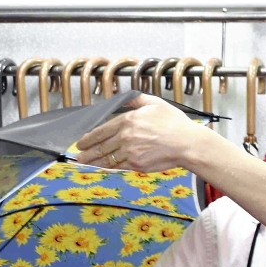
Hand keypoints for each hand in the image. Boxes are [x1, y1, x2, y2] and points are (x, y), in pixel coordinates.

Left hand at [76, 94, 204, 171]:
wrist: (186, 144)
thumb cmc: (174, 124)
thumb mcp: (155, 103)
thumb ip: (136, 100)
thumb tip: (124, 99)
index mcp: (128, 120)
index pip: (102, 129)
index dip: (89, 137)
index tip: (81, 142)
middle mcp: (126, 136)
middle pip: (101, 146)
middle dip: (87, 152)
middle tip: (78, 155)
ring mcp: (130, 152)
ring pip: (107, 158)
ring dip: (94, 162)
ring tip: (84, 164)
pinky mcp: (137, 164)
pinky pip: (118, 166)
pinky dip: (108, 167)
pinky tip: (102, 167)